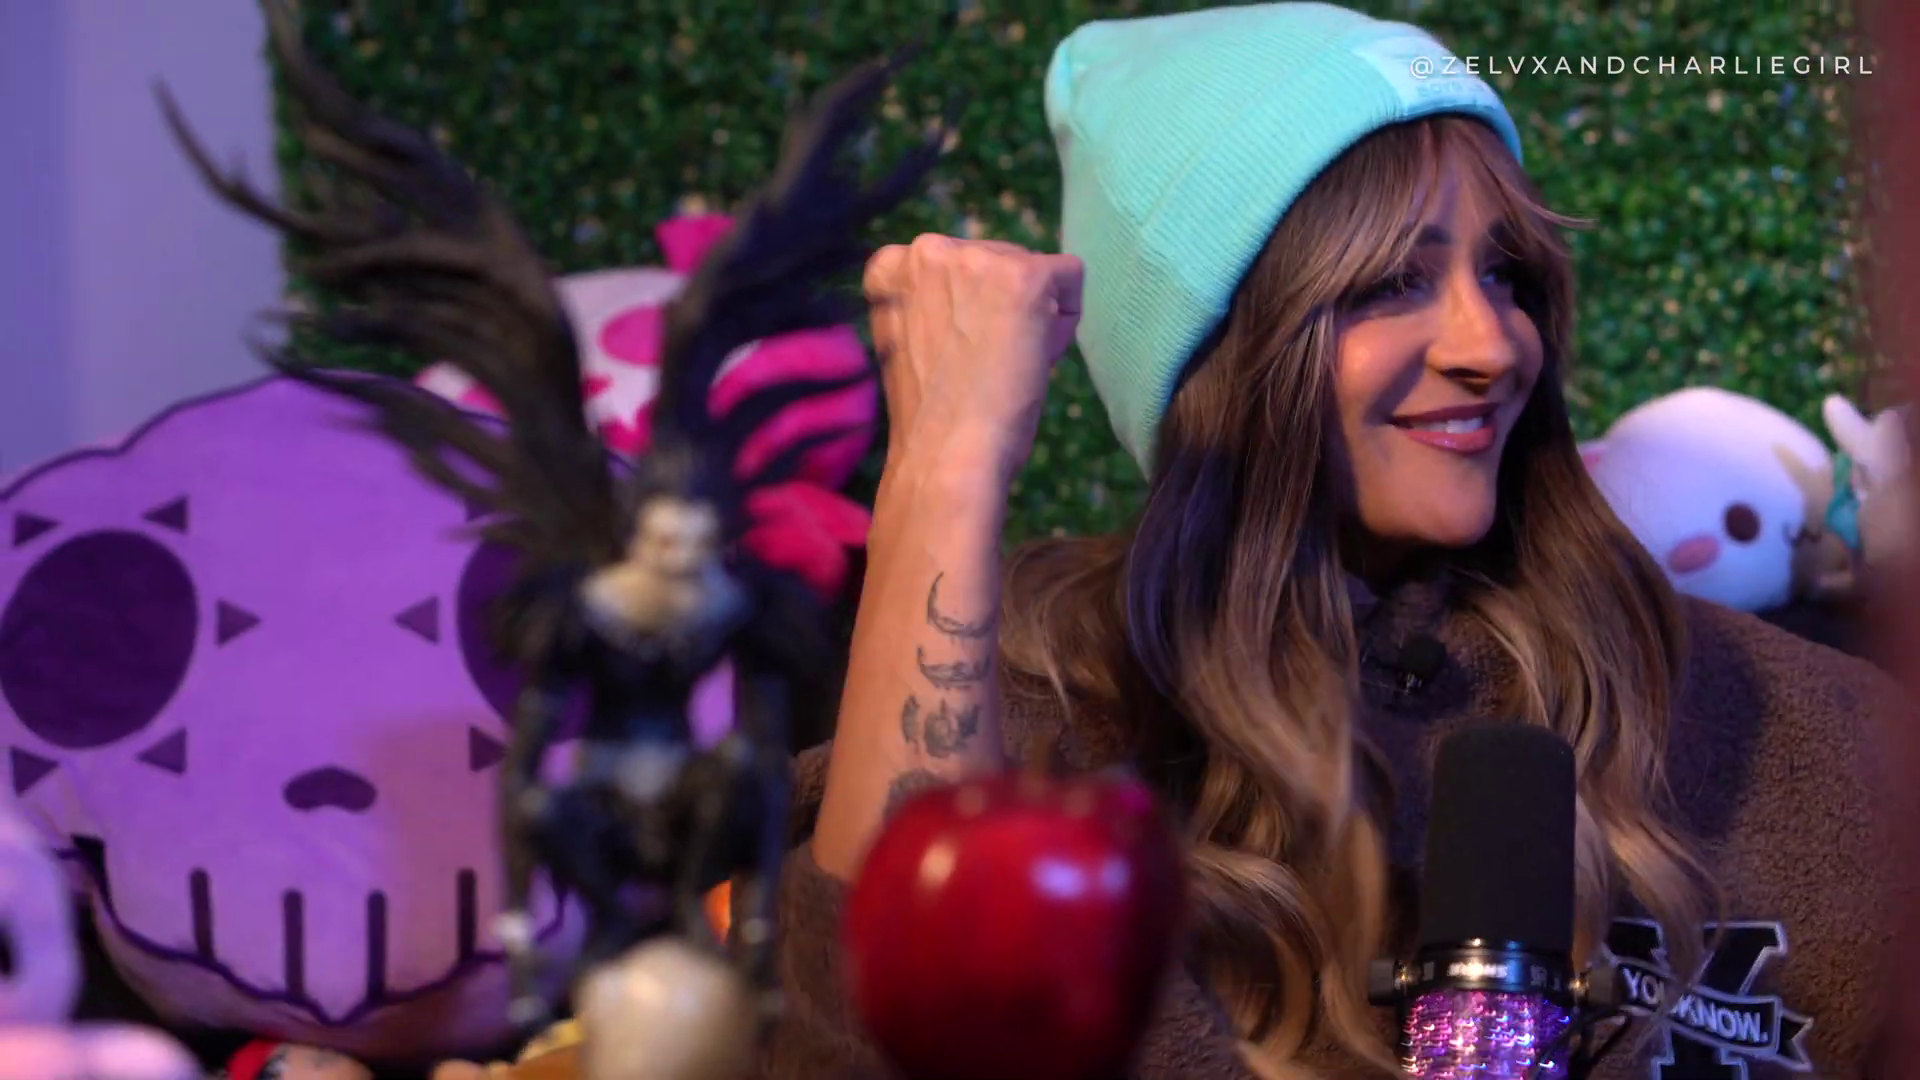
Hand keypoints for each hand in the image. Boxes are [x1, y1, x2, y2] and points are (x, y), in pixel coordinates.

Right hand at [863, 235, 1082, 480]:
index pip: (952, 265)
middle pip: (998, 262)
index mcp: (894, 267)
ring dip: (1032, 316)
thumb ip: (932, 304)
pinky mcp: (1025, 276)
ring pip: (1032, 271)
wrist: (946, 454)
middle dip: (1002, 309)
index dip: (967, 310)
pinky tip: (1033, 357)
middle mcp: (930, 249)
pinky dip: (1064, 321)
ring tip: (1003, 365)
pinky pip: (1070, 276)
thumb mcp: (911, 340)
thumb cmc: (929, 417)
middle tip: (982, 365)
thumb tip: (983, 291)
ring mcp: (977, 259)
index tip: (954, 352)